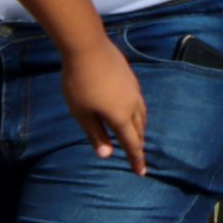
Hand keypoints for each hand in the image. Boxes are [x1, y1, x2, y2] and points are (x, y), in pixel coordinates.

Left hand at [62, 39, 143, 172]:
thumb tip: (107, 155)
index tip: (141, 173)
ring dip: (139, 129)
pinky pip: (139, 103)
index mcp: (121, 117)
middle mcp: (133, 105)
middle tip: (136, 156)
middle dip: (138, 144)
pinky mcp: (132, 80)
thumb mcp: (82, 114)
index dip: (136, 159)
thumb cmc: (80, 84)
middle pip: (140, 130)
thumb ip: (96, 134)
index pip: (132, 144)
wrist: (89, 49)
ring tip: (134, 135)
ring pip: (142, 116)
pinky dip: (137, 114)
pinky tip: (128, 110)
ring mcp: (135, 91)